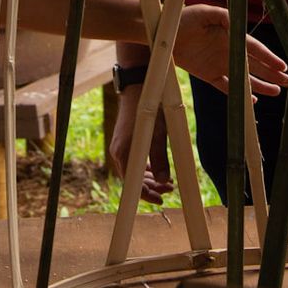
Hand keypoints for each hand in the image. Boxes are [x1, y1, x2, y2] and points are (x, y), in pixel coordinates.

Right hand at [107, 75, 172, 204]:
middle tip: (169, 190)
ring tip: (168, 182)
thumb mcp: (158, 135)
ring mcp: (121, 147)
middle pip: (133, 179)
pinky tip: (157, 170)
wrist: (137, 88)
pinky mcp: (125, 142)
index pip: (132, 184)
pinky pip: (133, 161)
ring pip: (134, 170)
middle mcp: (118, 152)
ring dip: (150, 178)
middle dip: (151, 187)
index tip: (160, 200)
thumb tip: (164, 181)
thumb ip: (160, 159)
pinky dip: (145, 168)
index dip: (146, 195)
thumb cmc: (148, 110)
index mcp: (123, 153)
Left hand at [170, 5, 287, 96]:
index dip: (268, 58)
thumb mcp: (204, 12)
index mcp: (230, 35)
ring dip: (261, 85)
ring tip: (277, 92)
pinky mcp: (208, 75)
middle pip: (255, 65)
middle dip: (272, 73)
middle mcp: (228, 51)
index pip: (254, 49)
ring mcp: (219, 64)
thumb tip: (239, 23)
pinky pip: (226, 87)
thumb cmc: (184, 18)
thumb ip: (223, 17)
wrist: (165, 33)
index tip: (282, 66)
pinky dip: (239, 94)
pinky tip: (253, 100)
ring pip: (244, 78)